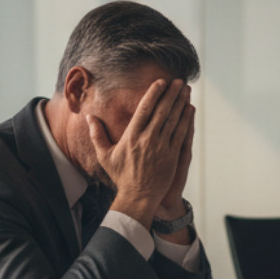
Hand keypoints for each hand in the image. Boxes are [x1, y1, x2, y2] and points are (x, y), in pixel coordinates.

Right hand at [87, 79, 188, 227]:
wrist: (137, 197)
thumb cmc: (121, 176)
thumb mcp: (105, 156)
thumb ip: (97, 134)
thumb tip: (89, 117)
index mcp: (131, 136)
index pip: (144, 109)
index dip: (154, 93)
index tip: (161, 82)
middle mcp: (147, 139)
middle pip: (162, 111)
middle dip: (171, 94)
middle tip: (179, 81)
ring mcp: (161, 147)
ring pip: (173, 120)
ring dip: (180, 103)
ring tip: (186, 90)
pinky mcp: (171, 156)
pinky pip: (180, 134)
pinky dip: (186, 120)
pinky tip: (190, 109)